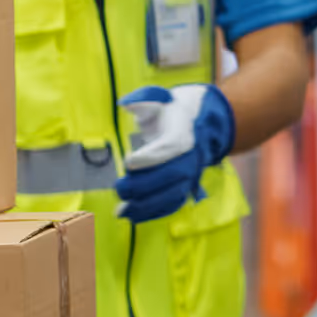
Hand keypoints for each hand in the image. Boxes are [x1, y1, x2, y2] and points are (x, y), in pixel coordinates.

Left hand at [115, 84, 235, 222]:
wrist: (197, 125)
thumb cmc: (170, 112)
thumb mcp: (158, 99)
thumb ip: (143, 99)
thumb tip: (126, 103)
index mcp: (185, 132)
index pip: (172, 146)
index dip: (152, 156)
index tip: (127, 161)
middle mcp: (192, 156)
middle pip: (174, 174)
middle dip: (146, 184)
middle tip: (119, 188)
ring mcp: (191, 173)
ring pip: (175, 194)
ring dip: (149, 205)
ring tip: (122, 211)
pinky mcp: (185, 187)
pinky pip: (174, 204)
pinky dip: (155, 213)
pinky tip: (133, 217)